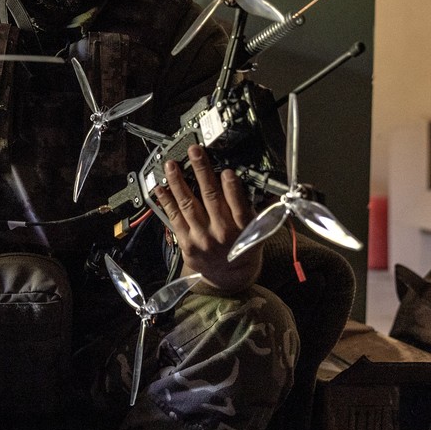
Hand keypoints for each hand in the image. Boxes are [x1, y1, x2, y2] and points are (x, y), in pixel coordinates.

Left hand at [151, 145, 262, 294]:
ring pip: (188, 205)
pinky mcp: (187, 243)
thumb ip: (260, 209)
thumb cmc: (244, 248)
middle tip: (194, 153)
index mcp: (244, 229)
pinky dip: (167, 202)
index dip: (231, 187)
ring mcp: (202, 238)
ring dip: (178, 182)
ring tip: (171, 165)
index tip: (226, 172)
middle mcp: (222, 233)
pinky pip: (174, 219)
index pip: (239, 205)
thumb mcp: (259, 231)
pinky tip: (161, 188)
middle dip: (201, 172)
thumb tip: (270, 187)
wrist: (229, 276)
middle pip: (210, 198)